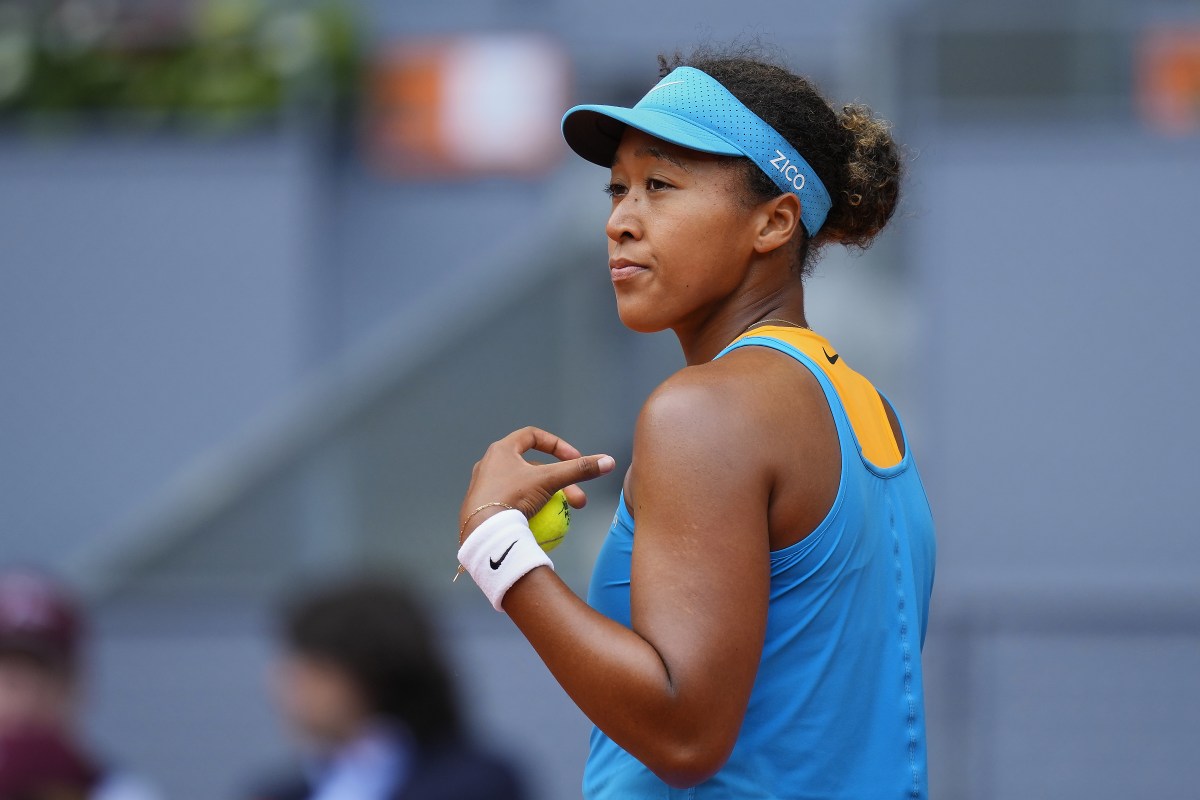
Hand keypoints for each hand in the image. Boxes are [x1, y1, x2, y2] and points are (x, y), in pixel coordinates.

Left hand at [459, 427, 615, 541]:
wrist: (483, 533)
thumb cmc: (512, 498)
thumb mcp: (549, 481)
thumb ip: (578, 470)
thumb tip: (608, 462)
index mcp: (501, 450)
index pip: (533, 436)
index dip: (557, 445)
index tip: (573, 460)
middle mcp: (490, 465)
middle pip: (534, 468)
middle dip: (560, 483)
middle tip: (577, 500)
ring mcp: (485, 488)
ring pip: (525, 488)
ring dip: (547, 498)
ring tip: (562, 515)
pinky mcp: (484, 509)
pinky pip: (513, 504)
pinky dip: (531, 510)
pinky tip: (542, 526)